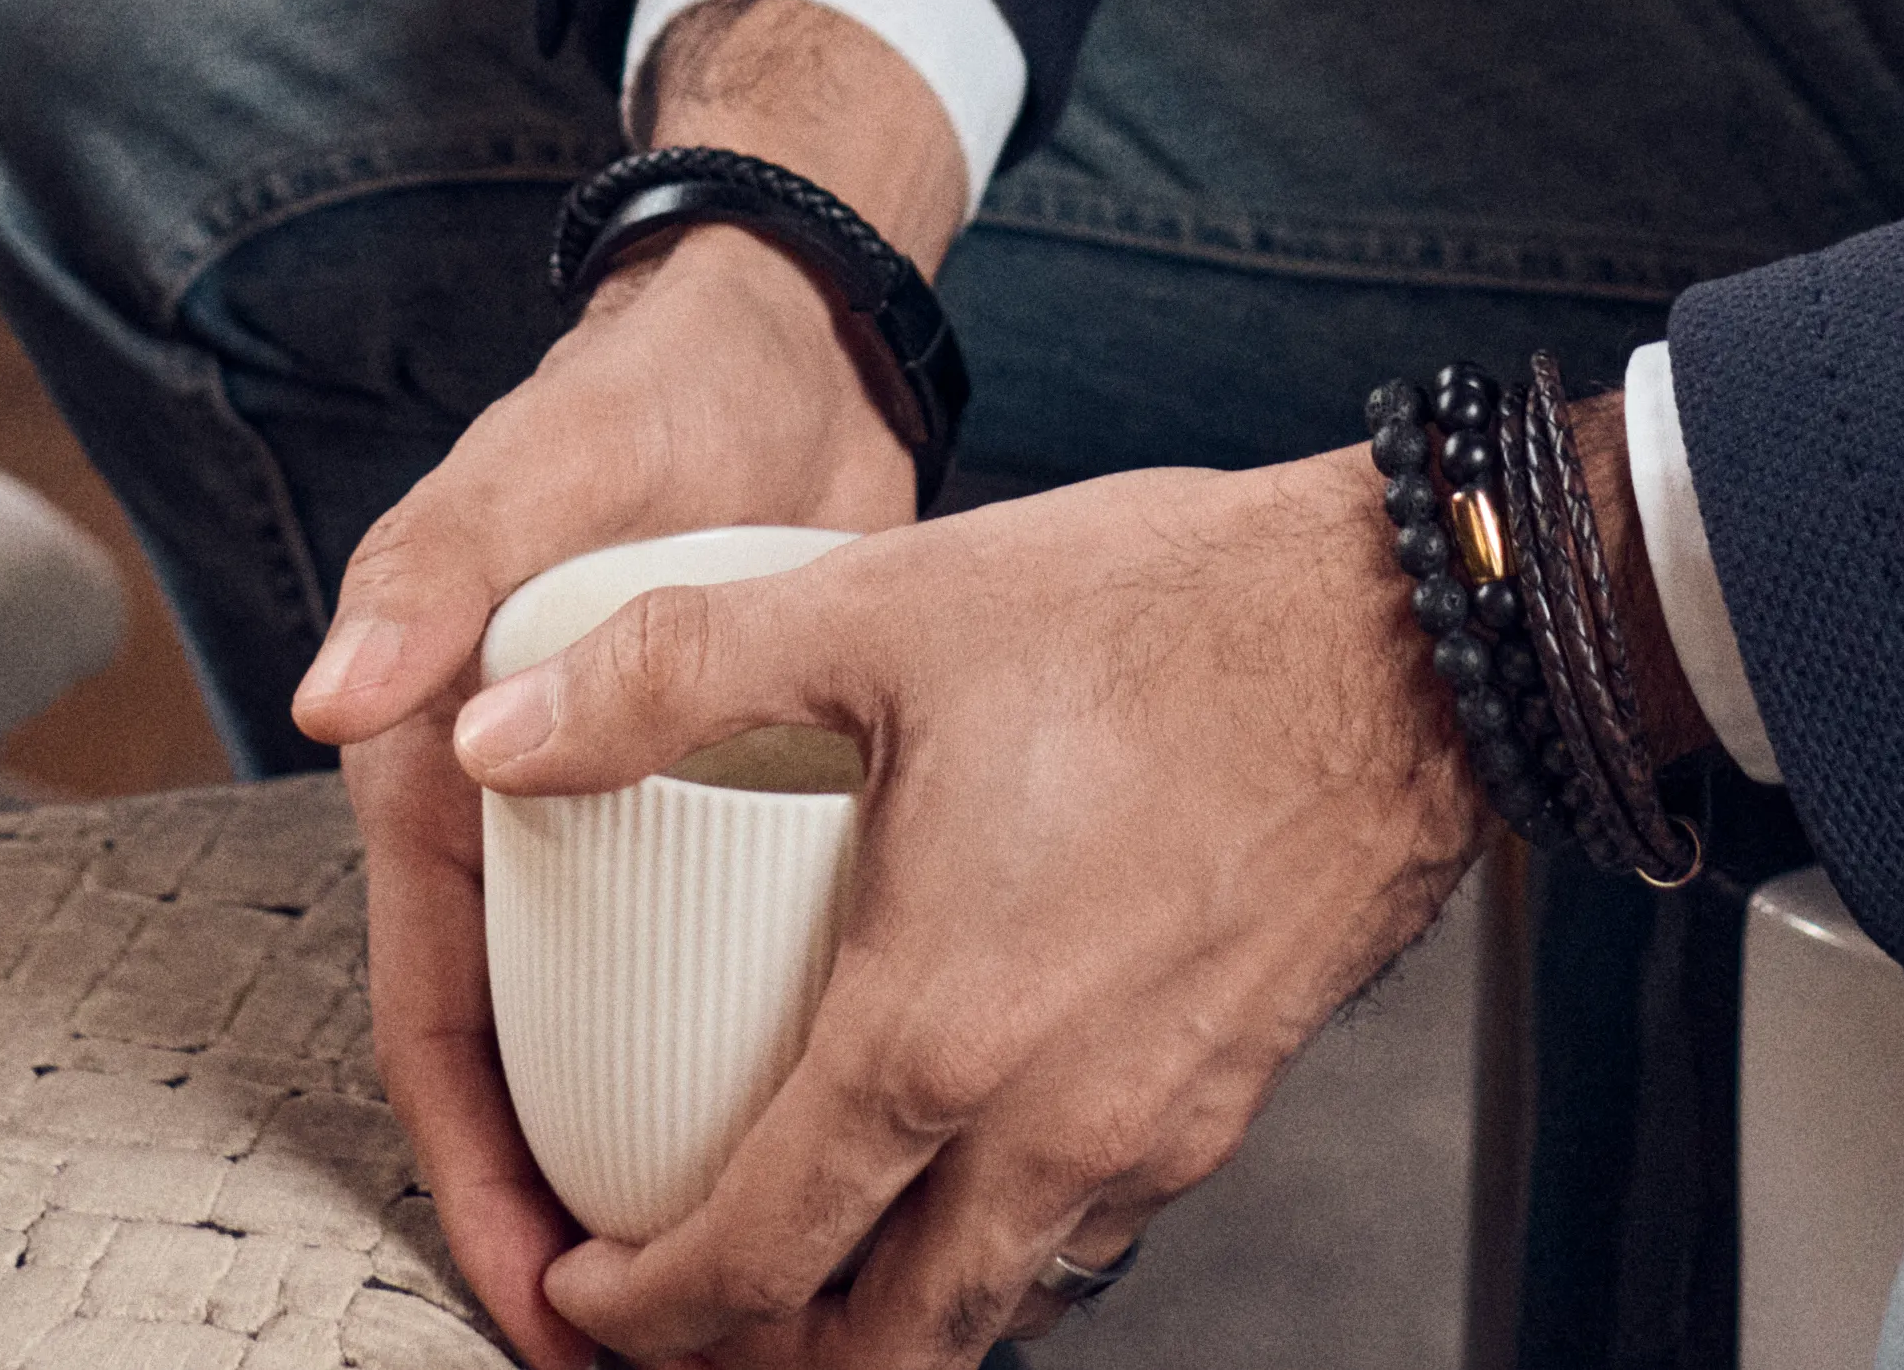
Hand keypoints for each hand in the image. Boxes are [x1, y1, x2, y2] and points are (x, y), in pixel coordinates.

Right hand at [316, 4, 963, 1362]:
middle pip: (527, 1072)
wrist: (773, 341)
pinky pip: (719, 976)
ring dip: (658, 1170)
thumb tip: (333, 700)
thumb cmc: (626, 400)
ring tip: (747, 1296)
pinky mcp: (727, 811)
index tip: (543, 1306)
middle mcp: (522, 830)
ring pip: (624, 1042)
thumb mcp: (517, 481)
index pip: (442, 1030)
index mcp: (440, 789)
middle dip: (566, 1227)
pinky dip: (748, 1071)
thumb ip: (423, 579)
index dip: (479, 1182)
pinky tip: (831, 1146)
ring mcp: (626, 829)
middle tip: (647, 1354)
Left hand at [460, 455, 1484, 1363]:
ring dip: (883, 1324)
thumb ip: (665, 674)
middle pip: (878, 1350)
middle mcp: (1045, 1128)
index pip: (751, 1261)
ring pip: (991, 1312)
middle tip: (678, 1330)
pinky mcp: (1223, 1109)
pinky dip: (996, 1251)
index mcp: (933, 1034)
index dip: (641, 1311)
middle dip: (758, 1366)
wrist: (1408, 641)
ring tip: (805, 1273)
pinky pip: (1082, 1240)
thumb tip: (495, 732)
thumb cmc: (1165, 618)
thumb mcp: (879, 610)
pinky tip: (960, 1172)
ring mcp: (1150, 1137)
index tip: (582, 1293)